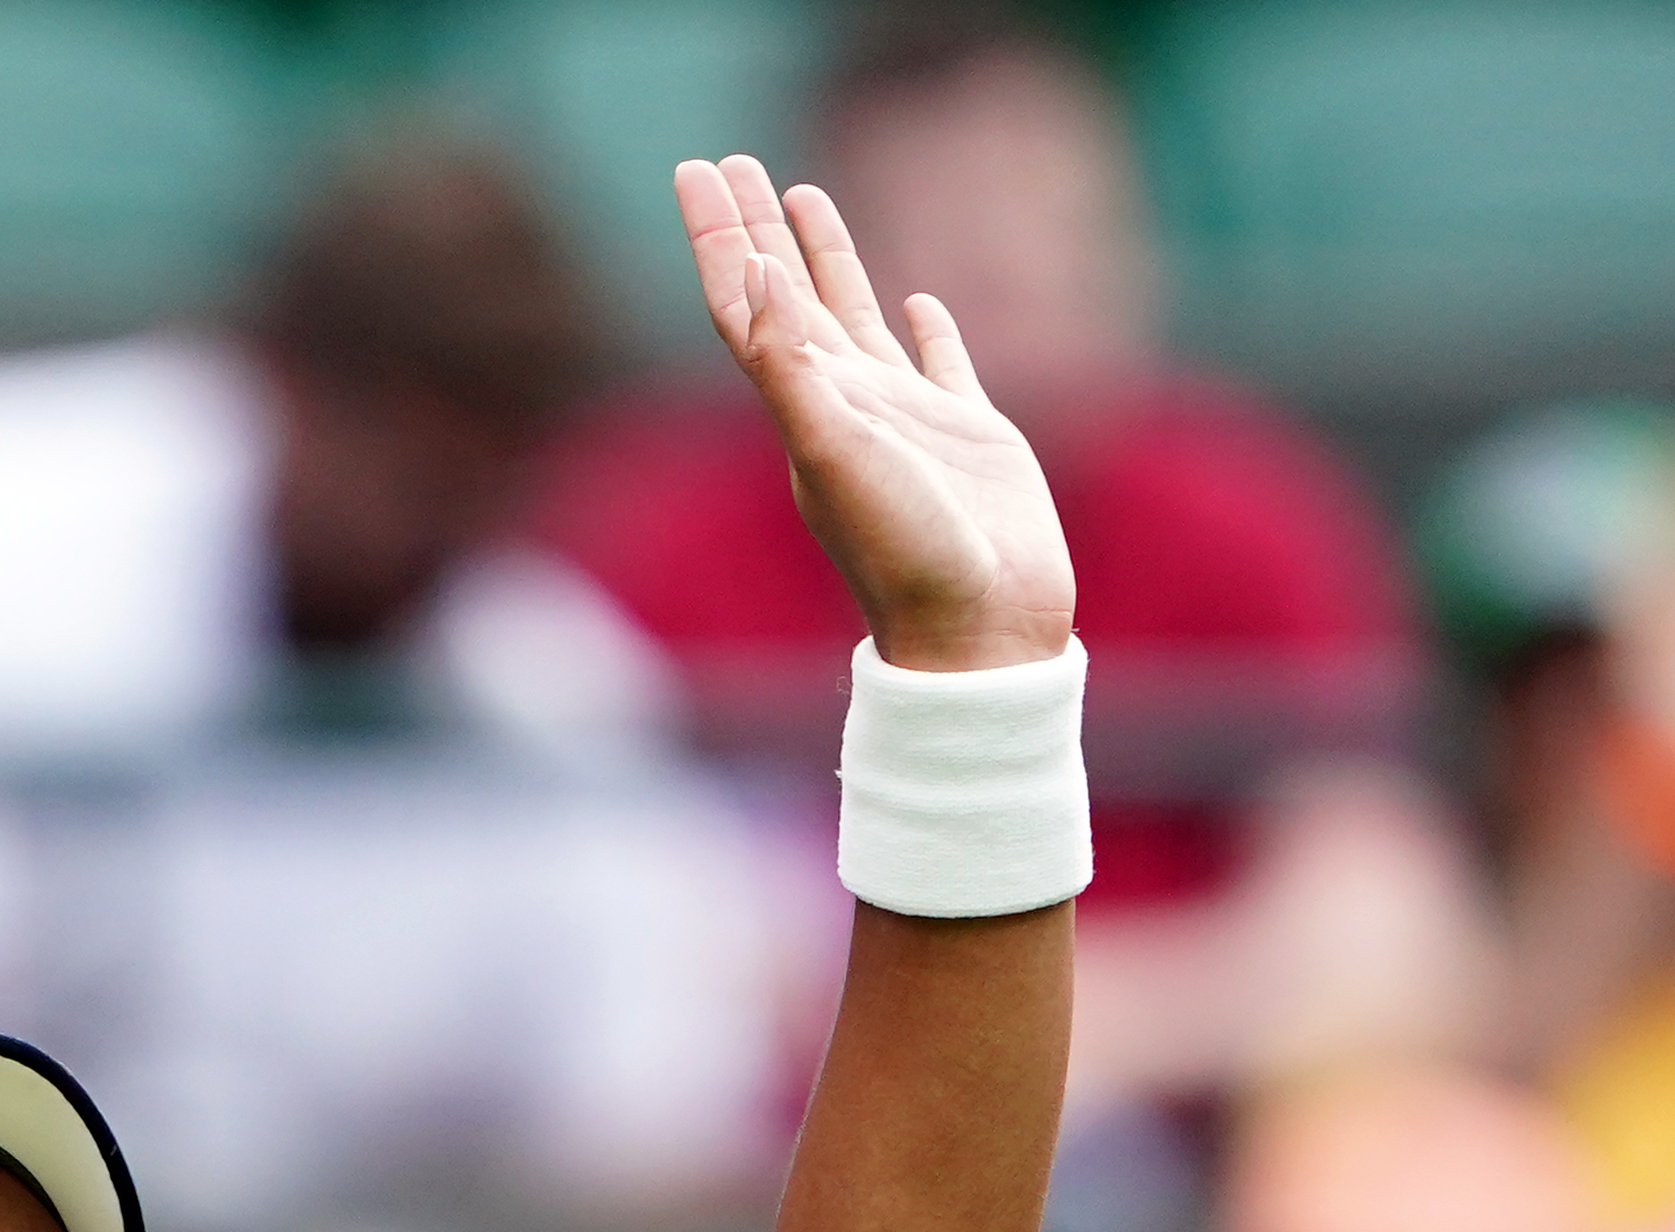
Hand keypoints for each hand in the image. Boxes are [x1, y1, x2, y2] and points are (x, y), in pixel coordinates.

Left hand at [672, 156, 1072, 675]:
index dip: (719, 236)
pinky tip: (915, 302)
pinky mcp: (967, 433)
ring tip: (805, 195)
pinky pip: (937, 363)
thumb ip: (789, 368)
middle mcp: (842, 403)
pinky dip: (924, 328)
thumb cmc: (904, 552)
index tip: (695, 169)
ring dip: (825, 257)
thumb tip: (753, 274)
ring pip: (852, 315)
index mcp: (802, 405)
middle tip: (730, 160)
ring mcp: (904, 418)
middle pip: (785, 294)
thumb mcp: (834, 453)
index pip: (746, 301)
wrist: (979, 629)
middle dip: (755, 228)